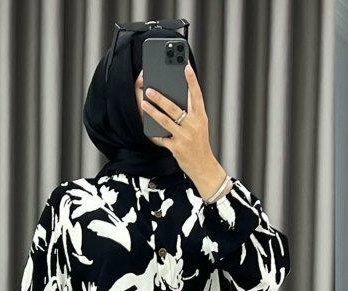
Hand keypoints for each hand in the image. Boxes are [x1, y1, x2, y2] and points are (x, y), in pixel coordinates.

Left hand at [142, 64, 228, 199]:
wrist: (204, 168)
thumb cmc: (200, 144)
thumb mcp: (200, 126)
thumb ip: (190, 112)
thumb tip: (174, 97)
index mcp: (201, 118)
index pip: (197, 96)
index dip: (192, 81)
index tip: (185, 66)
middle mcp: (194, 127)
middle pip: (175, 108)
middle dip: (161, 97)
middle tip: (148, 88)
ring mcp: (185, 138)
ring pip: (165, 121)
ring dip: (152, 111)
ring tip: (143, 103)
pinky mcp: (177, 148)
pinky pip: (161, 138)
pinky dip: (153, 133)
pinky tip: (147, 127)